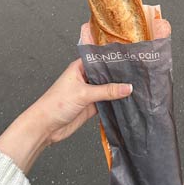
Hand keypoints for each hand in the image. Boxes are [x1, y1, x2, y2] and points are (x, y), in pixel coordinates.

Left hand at [0, 60, 131, 171]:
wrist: (45, 127)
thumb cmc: (56, 104)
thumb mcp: (84, 94)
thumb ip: (107, 91)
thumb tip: (127, 87)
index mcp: (79, 68)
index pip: (99, 59)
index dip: (113, 58)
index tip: (130, 58)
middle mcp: (84, 78)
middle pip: (105, 75)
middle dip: (118, 75)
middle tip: (138, 73)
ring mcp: (88, 93)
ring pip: (107, 89)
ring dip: (118, 90)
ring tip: (137, 86)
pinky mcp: (91, 106)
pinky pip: (106, 102)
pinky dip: (115, 102)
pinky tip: (127, 101)